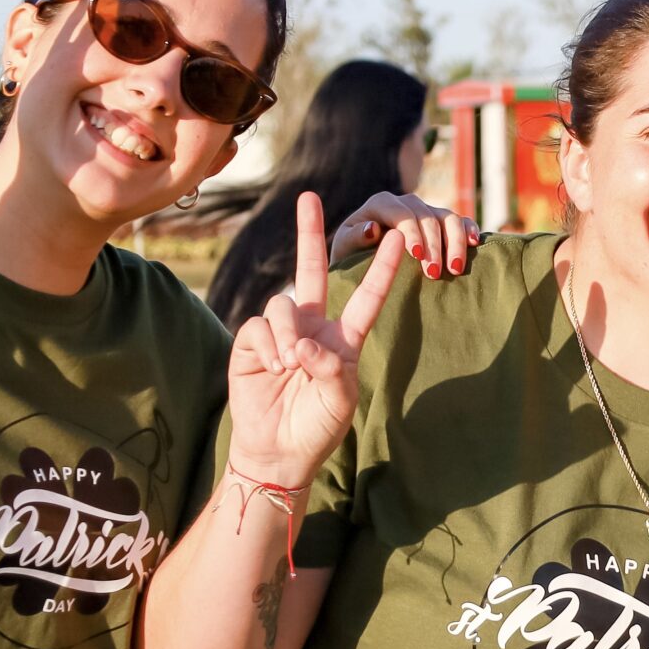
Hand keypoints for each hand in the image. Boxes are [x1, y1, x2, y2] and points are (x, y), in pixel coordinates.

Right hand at [226, 192, 405, 490]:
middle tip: (308, 197)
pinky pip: (257, 326)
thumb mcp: (340, 401)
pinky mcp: (250, 343)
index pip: (367, 297)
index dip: (382, 269)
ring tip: (290, 365)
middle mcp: (311, 327)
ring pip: (282, 305)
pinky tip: (272, 368)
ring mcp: (280, 333)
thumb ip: (331, 368)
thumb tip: (302, 344)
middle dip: (309, 233)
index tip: (399, 238)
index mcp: (343, 338)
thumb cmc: (317, 427)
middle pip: (311, 271)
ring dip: (287, 334)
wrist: (278, 451)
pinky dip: (266, 346)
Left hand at [330, 192, 479, 280]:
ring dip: (454, 242)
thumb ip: (355, 237)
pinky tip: (473, 244)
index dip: (412, 233)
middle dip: (433, 245)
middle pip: (428, 217)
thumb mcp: (345, 248)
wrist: (364, 259)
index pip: (402, 213)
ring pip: (448, 218)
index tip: (417, 256)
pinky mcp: (441, 221)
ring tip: (454, 269)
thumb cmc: (351, 255)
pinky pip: (461, 221)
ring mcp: (427, 211)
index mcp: (381, 203)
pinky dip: (469, 230)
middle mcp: (406, 202)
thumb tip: (373, 228)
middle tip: (433, 274)